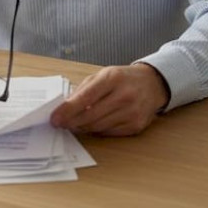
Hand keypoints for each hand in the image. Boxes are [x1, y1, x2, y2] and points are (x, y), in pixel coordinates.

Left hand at [49, 63, 169, 136]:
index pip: (85, 97)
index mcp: (113, 78)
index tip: (55, 118)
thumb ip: (84, 89)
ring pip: (98, 127)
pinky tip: (92, 124)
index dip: (67, 110)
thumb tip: (64, 107)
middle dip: (72, 121)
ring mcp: (132, 112)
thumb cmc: (123, 78)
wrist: (152, 84)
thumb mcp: (103, 74)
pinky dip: (97, 130)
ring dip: (83, 127)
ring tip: (74, 123)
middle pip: (90, 116)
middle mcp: (124, 95)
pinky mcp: (136, 126)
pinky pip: (109, 132)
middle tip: (61, 123)